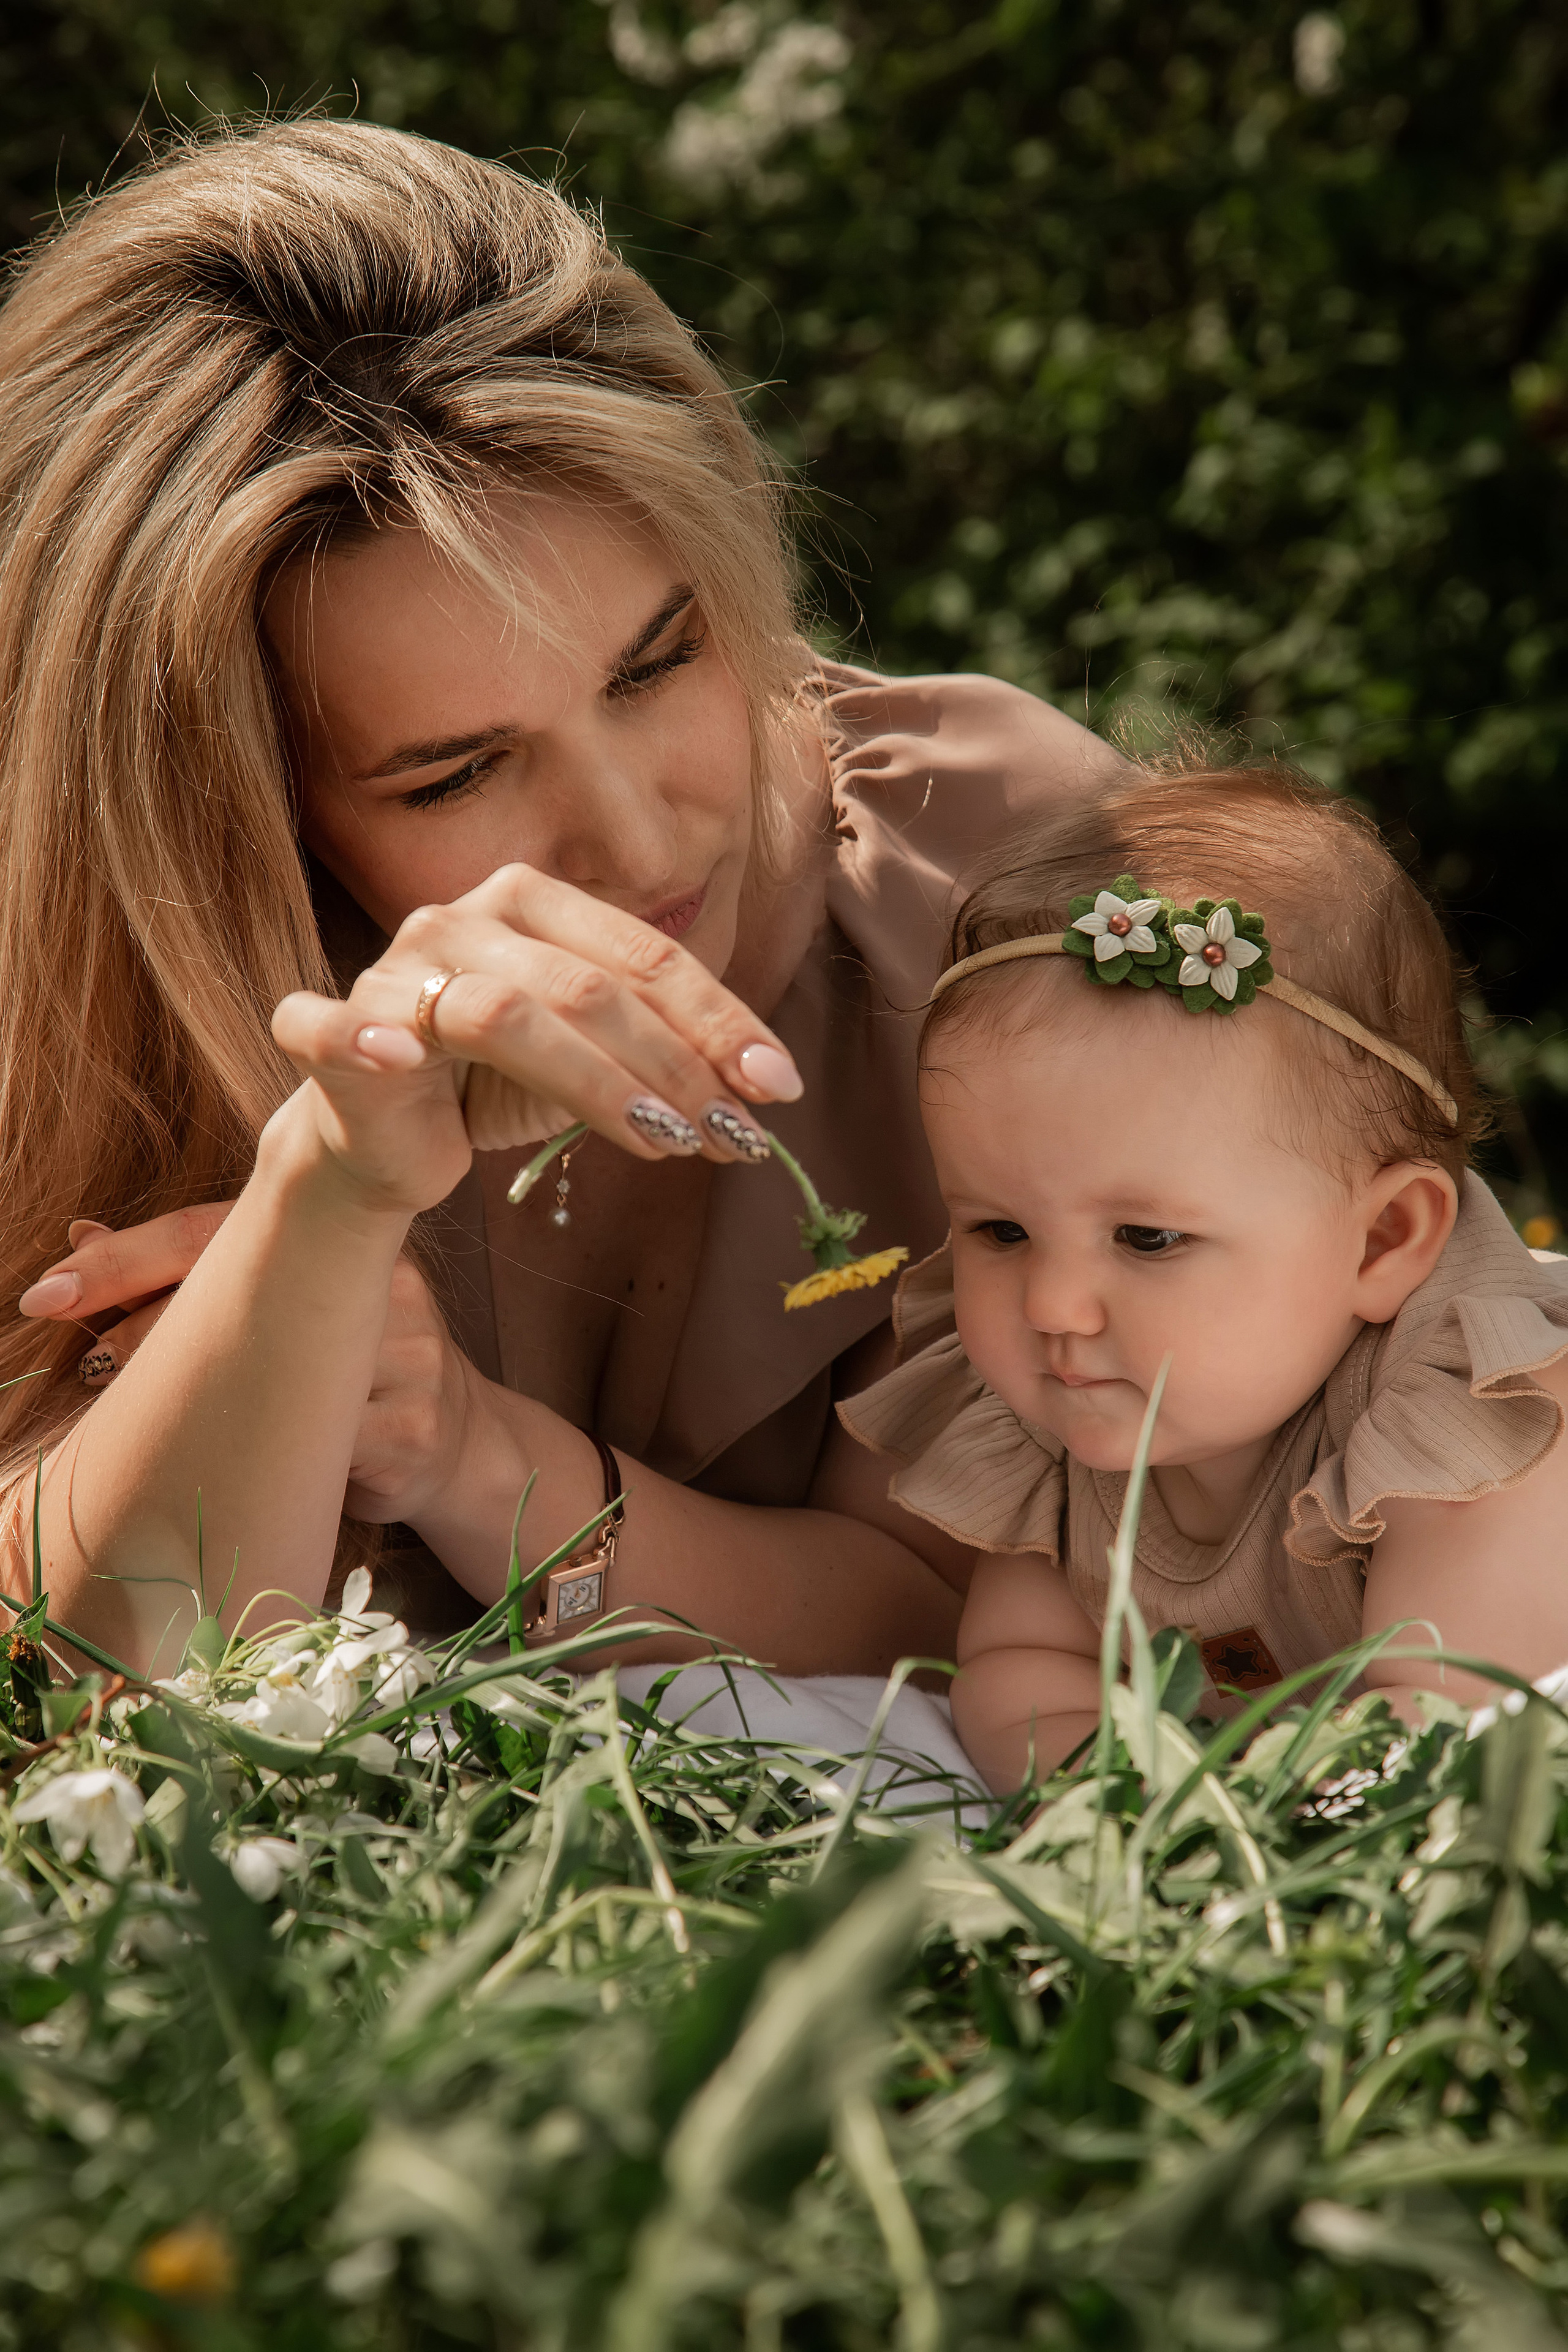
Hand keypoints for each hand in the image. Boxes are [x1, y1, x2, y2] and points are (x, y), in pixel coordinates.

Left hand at [20, 1210, 473, 1524]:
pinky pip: (318, 1452)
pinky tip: (245, 1475)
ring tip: (155, 1430)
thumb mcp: (293, 1306)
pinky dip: (267, 1466)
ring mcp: (411, 1357)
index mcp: (352, 1236)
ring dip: (201, 1413)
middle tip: (81, 1364)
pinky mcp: (415, 1430)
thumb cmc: (357, 1364)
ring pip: (279, 1385)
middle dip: (144, 1334)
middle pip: (245, 1296)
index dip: (127, 1258)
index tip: (47, 1292)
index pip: (220, 1229)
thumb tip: (78, 1235)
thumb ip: (196, 1270)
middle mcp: (388, 1284)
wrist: (465, 1443)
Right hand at [271, 863, 800, 1214]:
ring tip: (663, 1142)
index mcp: (535, 904)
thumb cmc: (498, 1085)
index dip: (720, 1023)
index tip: (777, 1089)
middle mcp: (464, 918)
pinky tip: (400, 1056)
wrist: (384, 1134)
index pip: (647, 957)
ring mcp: (392, 968)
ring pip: (506, 1015)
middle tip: (732, 1136)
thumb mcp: (598, 1064)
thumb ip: (665, 1056)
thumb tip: (763, 1090)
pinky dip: (362, 1037)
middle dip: (675, 1066)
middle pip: (589, 988)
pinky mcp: (323, 1028)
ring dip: (597, 1084)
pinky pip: (331, 1027)